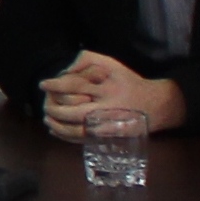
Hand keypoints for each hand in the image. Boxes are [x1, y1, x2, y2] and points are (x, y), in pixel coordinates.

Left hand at [40, 52, 183, 139]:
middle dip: (55, 110)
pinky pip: (85, 140)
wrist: (156, 105)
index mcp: (108, 87)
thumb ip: (87, 60)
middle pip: (74, 112)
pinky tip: (57, 131)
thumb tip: (64, 71)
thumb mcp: (111, 64)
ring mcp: (110, 125)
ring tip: (47, 120)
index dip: (56, 85)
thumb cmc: (128, 82)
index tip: (43, 85)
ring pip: (78, 130)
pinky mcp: (110, 137)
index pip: (75, 86)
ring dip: (58, 126)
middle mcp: (109, 107)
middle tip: (45, 106)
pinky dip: (68, 137)